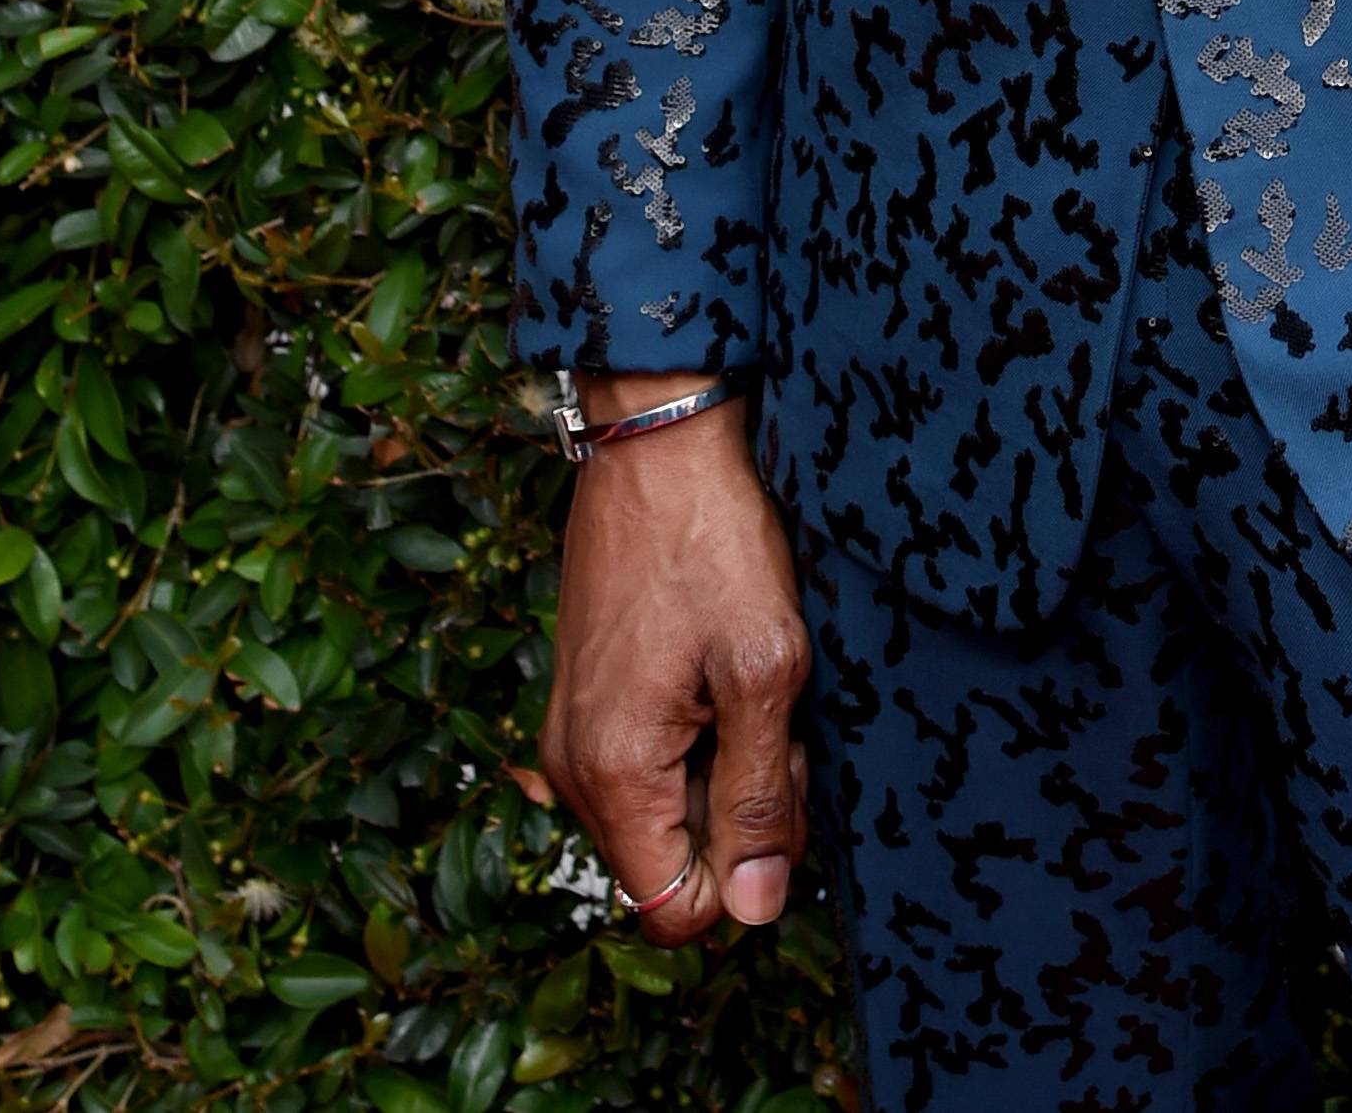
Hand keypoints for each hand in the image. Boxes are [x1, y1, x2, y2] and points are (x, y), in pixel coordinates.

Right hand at [538, 383, 809, 942]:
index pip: (673, 910)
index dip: (743, 875)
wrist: (658, 441)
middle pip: (671, 862)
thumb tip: (752, 910)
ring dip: (723, 771)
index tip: (776, 787)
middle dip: (739, 815)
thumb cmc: (713, 540)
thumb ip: (758, 796)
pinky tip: (723, 673)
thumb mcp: (763, 667)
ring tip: (751, 687)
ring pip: (665, 813)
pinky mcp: (587, 701)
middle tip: (774, 720)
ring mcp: (574, 734)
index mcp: (612, 773)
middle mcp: (575, 770)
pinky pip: (649, 767)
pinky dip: (698, 738)